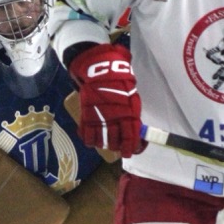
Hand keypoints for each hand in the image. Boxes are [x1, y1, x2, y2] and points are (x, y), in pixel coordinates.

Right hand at [69, 42, 142, 156]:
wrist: (101, 71)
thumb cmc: (120, 82)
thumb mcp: (132, 98)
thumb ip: (133, 115)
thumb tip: (137, 130)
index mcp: (129, 116)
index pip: (131, 139)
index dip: (130, 149)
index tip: (129, 152)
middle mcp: (114, 120)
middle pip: (115, 143)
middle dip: (116, 147)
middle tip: (116, 146)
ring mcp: (99, 119)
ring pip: (101, 142)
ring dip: (103, 144)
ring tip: (103, 142)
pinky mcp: (86, 116)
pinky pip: (87, 136)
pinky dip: (89, 140)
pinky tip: (91, 138)